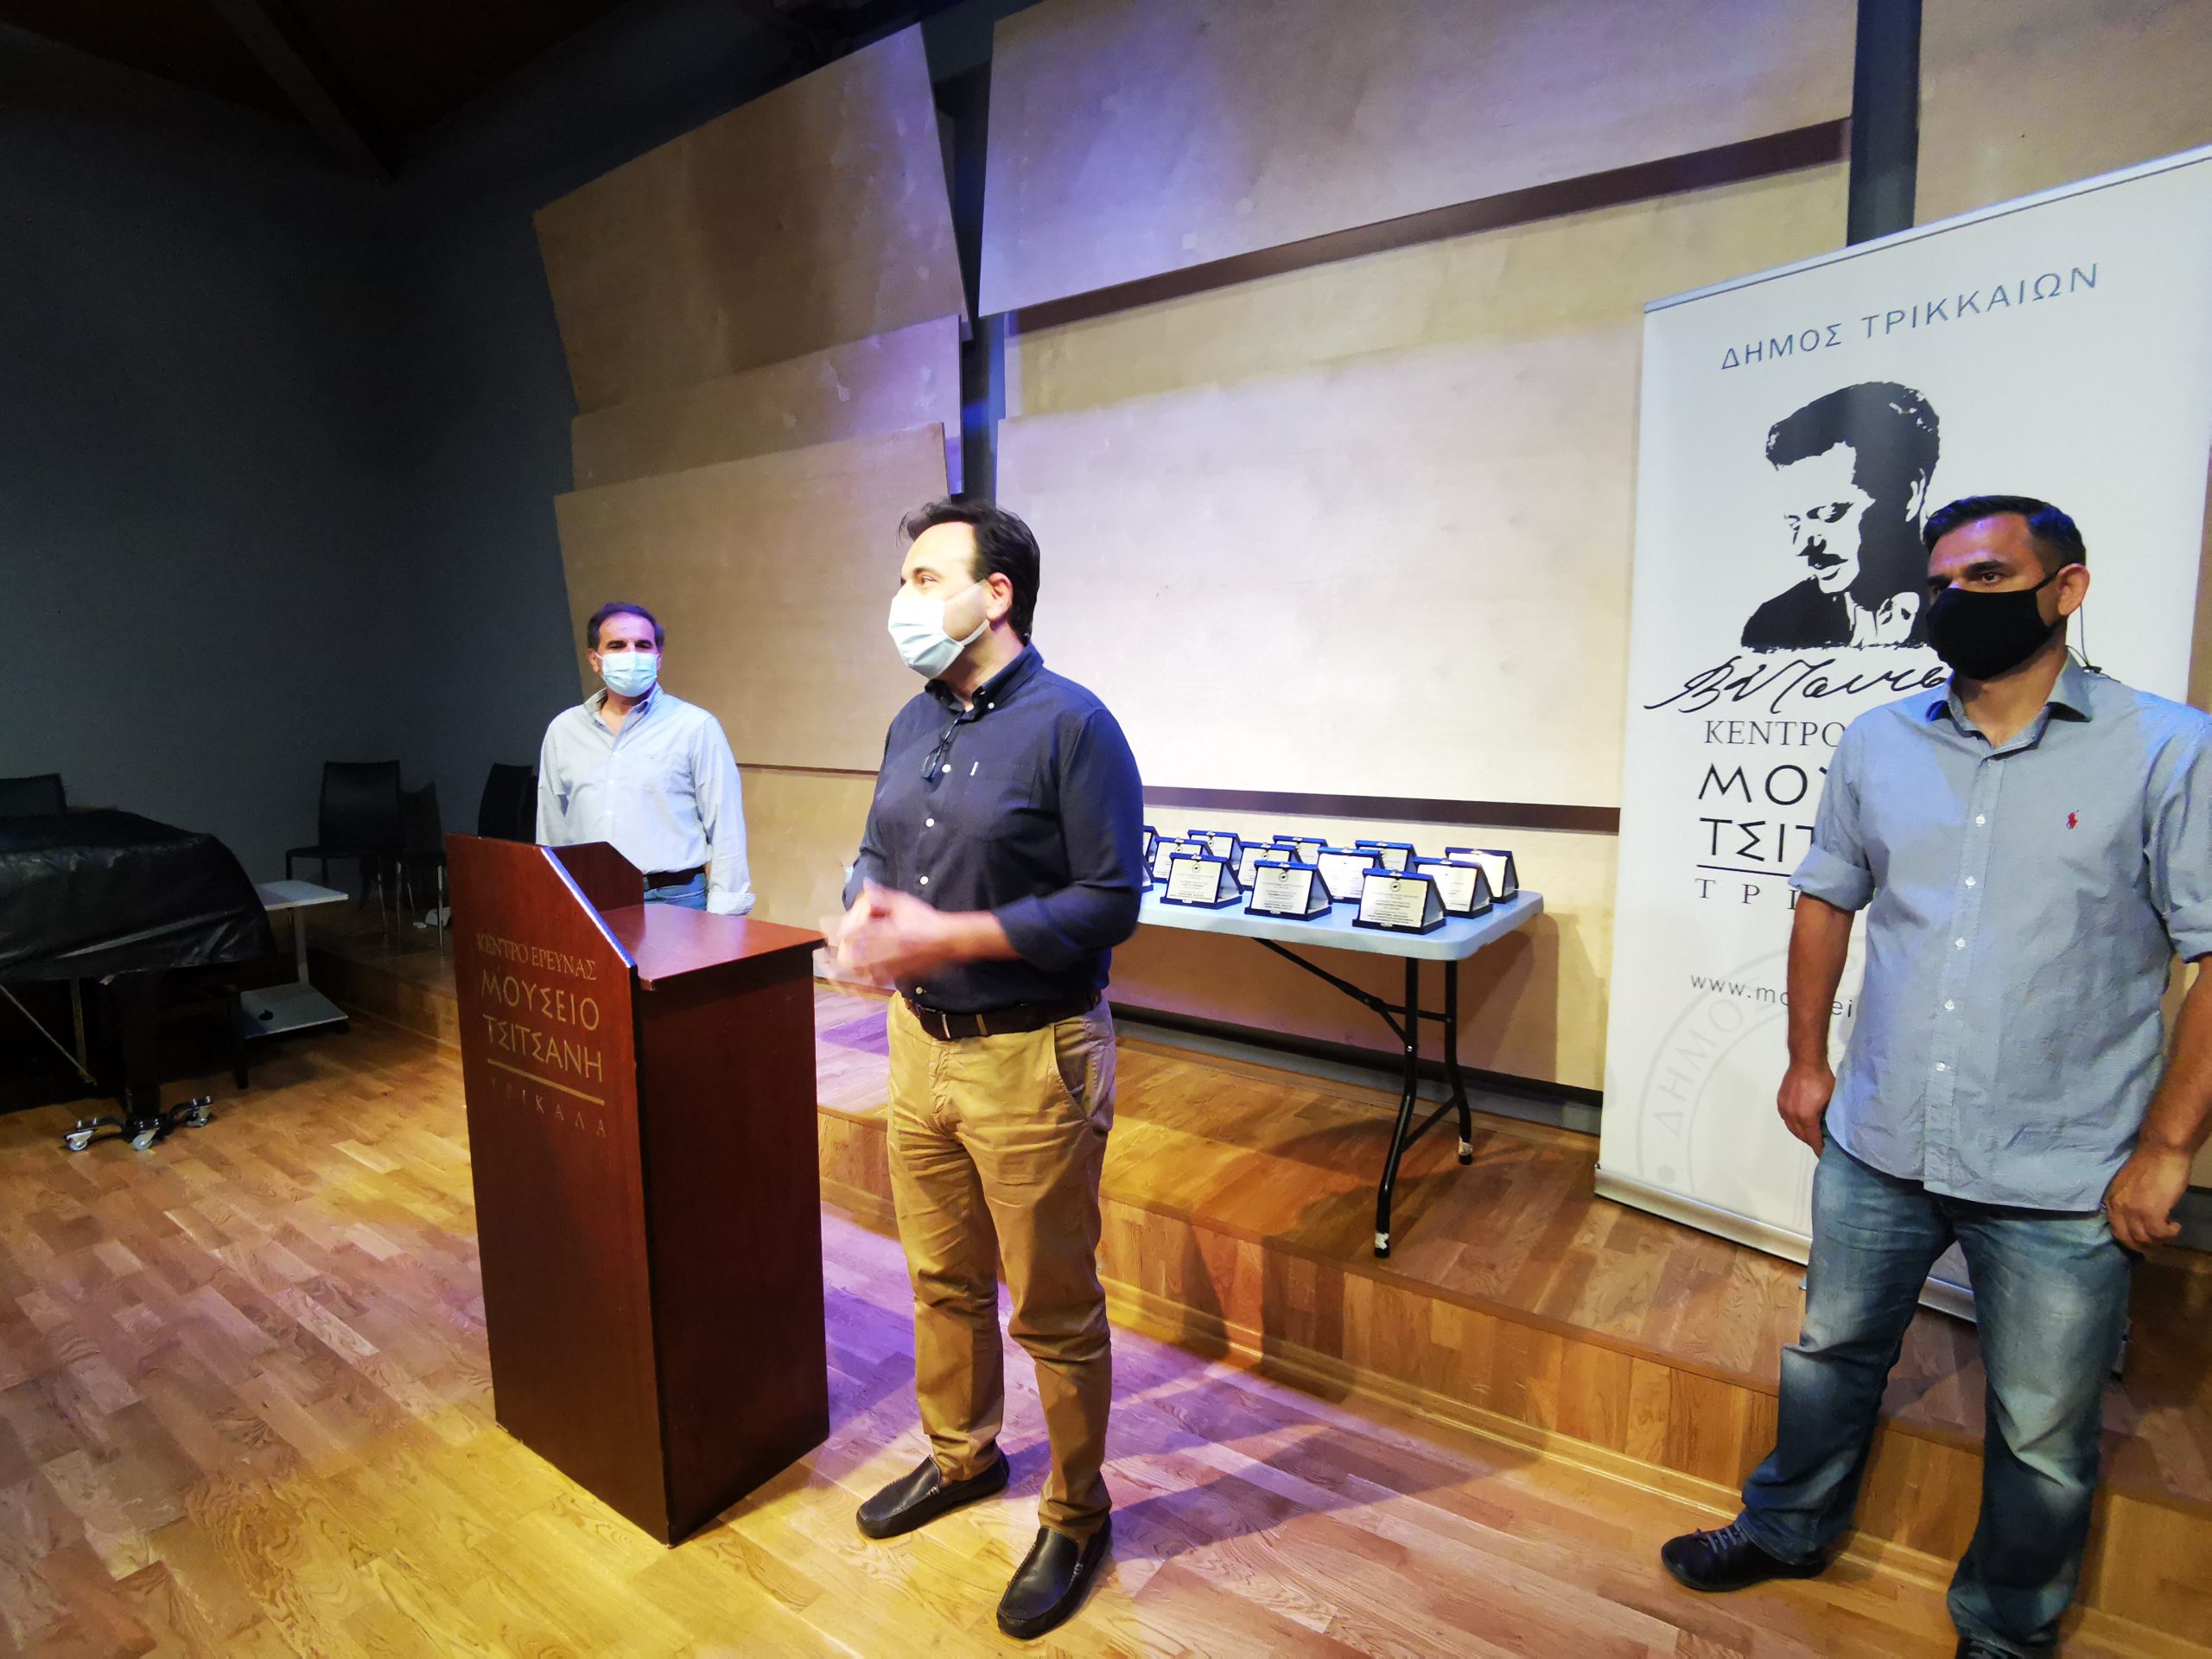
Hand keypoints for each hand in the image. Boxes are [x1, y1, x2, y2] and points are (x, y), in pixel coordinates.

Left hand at [827, 882, 962, 984]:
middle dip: (842, 956)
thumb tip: (866, 886)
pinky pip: (878, 981)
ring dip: (850, 970)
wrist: (949, 940)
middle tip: (832, 953)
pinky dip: (866, 981)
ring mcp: (894, 965)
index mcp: (890, 930)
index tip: (834, 933)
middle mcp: (889, 950)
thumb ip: (883, 896)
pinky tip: (859, 979)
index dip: (843, 935)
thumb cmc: (926, 920)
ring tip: (838, 969)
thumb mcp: (905, 903)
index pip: (858, 934)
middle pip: (856, 958)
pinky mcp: (900, 974)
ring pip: (865, 973)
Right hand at [1776, 1059, 1833, 1153]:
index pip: (1813, 1140)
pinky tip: (1800, 1122)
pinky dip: (1793, 1124)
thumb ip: (1828, 1116)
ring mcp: (1784, 1108)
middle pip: (1801, 1136)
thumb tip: (1830, 1128)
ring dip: (1801, 1133)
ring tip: (1811, 1134)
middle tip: (1821, 1144)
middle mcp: (1792, 1115)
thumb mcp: (1831, 1100)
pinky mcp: (1780, 1101)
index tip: (1824, 1155)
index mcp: (1806, 1117)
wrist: (1806, 1061)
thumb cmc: (1822, 1079)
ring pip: (1792, 1128)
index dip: (1819, 1149)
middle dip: (1811, 1141)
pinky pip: (1786, 1119)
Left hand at [2102, 1144, 2191, 1250]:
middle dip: (2143, 1246)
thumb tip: (2136, 1219)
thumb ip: (2127, 1202)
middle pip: (2127, 1239)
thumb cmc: (2148, 1164)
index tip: (2142, 1241)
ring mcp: (2134, 1211)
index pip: (2115, 1230)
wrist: (2161, 1151)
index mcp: (2111, 1200)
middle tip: (2157, 1242)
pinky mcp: (2152, 1213)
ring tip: (2169, 1231)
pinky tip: (2175, 1226)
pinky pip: (2160, 1234)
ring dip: (2159, 1240)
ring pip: (2144, 1239)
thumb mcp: (2128, 1186)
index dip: (2130, 1239)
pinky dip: (2170, 1234)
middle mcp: (2118, 1208)